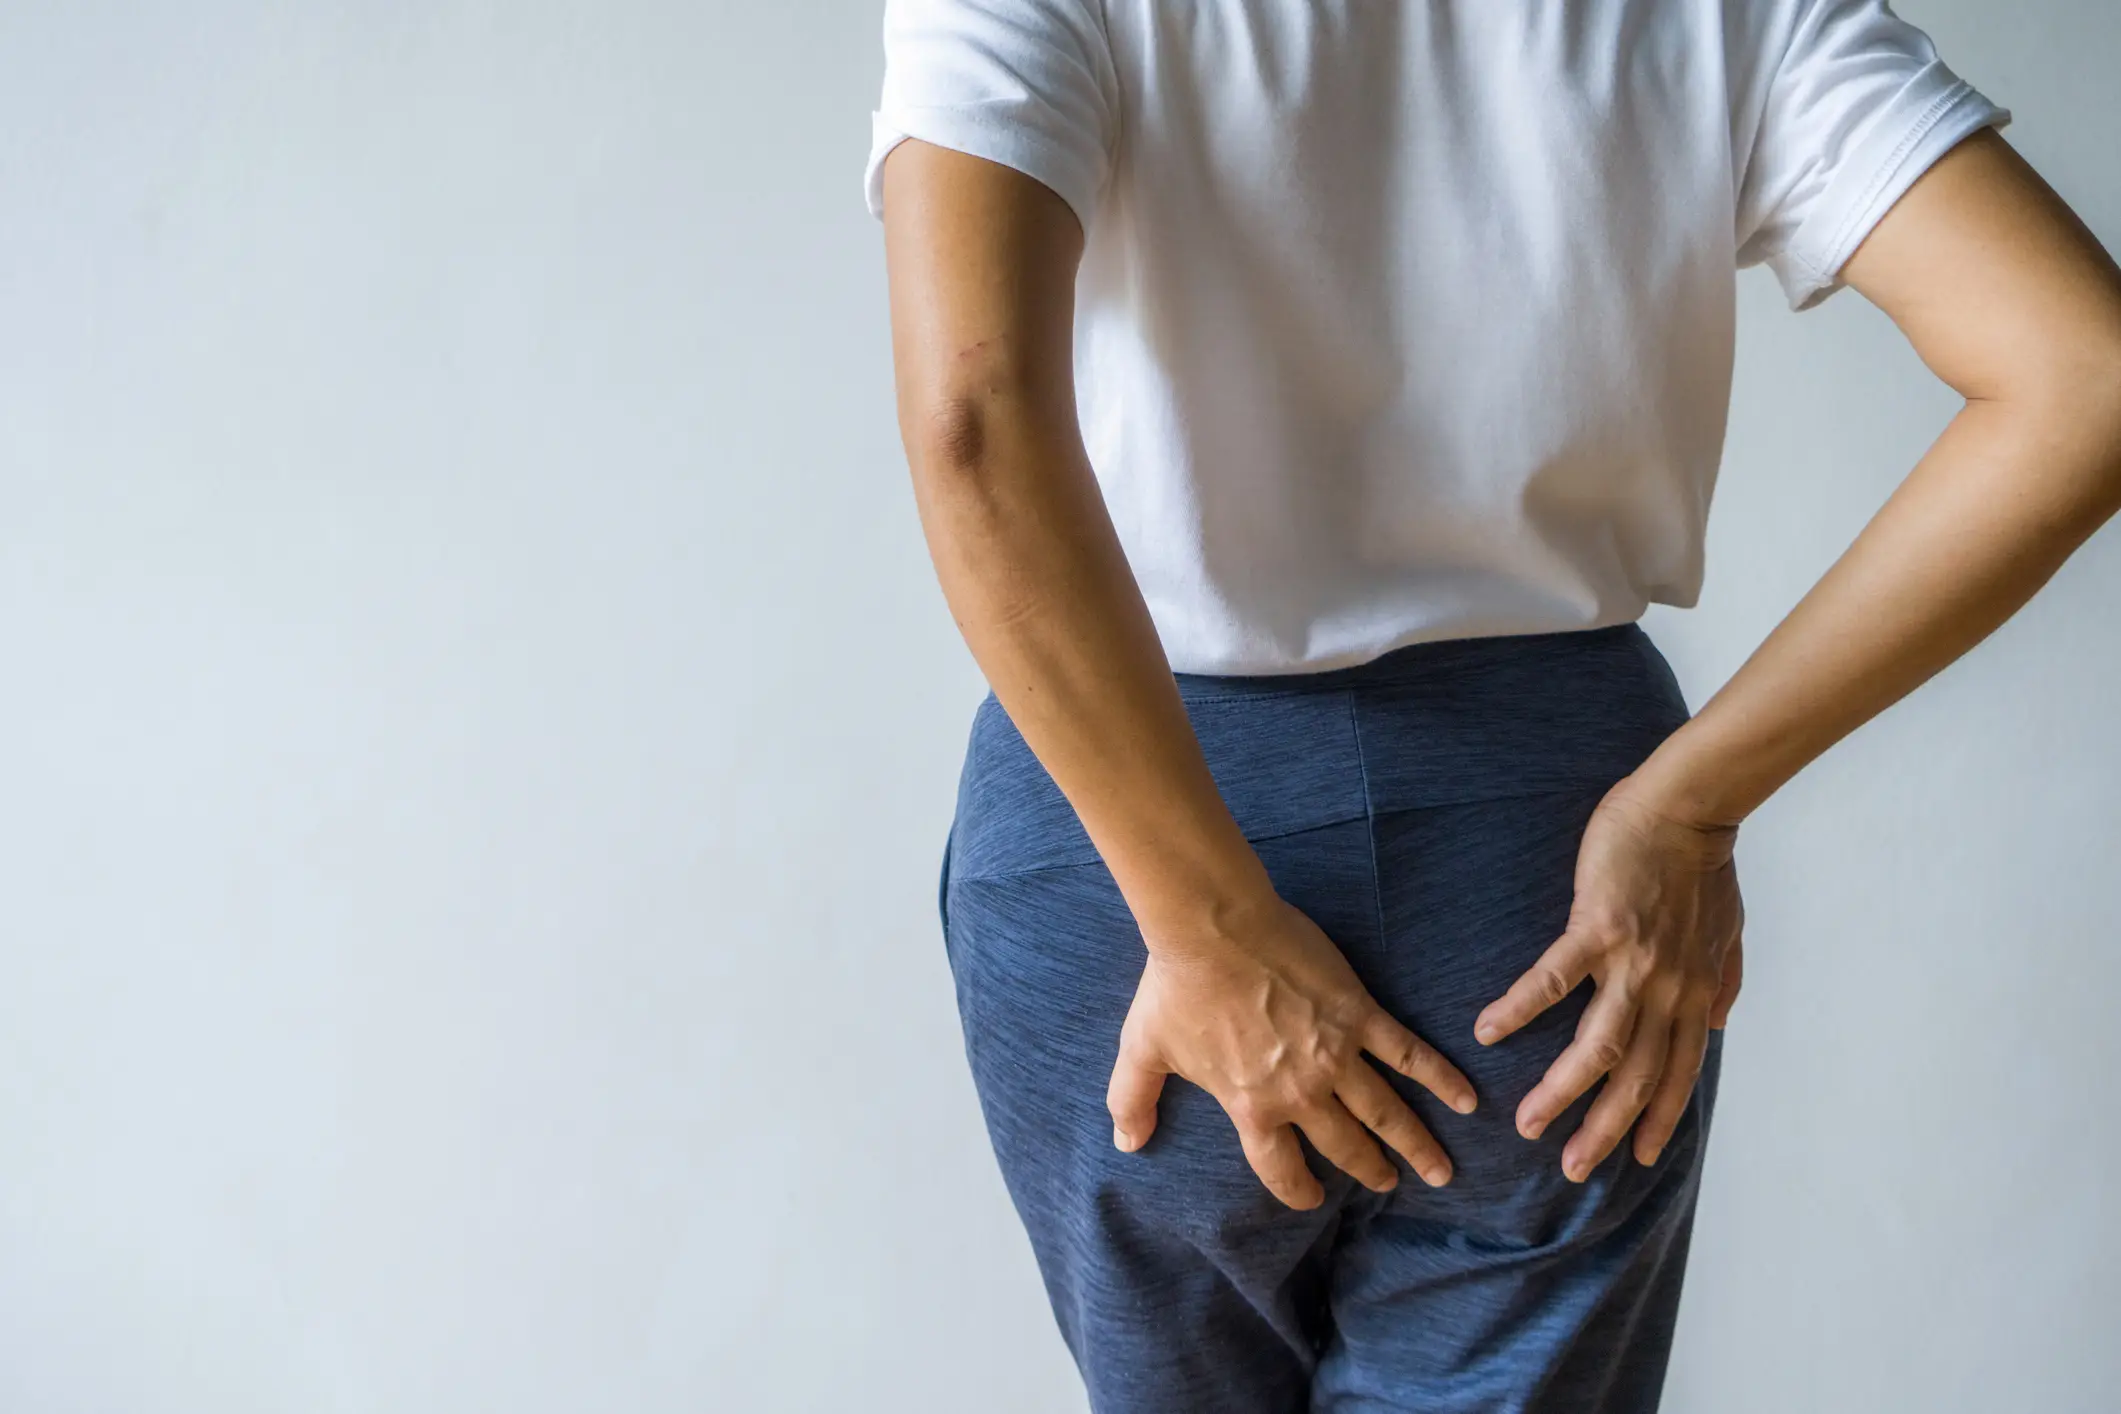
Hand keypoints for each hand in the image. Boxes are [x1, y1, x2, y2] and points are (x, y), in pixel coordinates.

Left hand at [1106, 894, 1478, 1209]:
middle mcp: (1300, 1091)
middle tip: (1389, 1184)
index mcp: (1251, 1106)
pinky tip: (1466, 1100)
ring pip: (1386, 1112)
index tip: (1313, 1198)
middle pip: (1344, 1145)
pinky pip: (1408, 1053)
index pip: (1280, 1167)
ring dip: (1415, 1144)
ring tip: (1440, 1171)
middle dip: (1370, 1170)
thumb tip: (1126, 1141)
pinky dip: (1440, 1078)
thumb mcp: (1144, 1049)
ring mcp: (1336, 1055)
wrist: (1210, 926)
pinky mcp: (1359, 1015)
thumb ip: (1133, 1099)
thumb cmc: (1175, 986)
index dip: (1299, 1189)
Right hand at [1473, 778, 1744, 1181]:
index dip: (1660, 1119)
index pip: (1678, 1073)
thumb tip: (1720, 1021)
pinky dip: (1520, 1009)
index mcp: (1694, 993)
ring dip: (1562, 1091)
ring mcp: (1632, 962)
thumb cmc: (1703, 865)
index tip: (1639, 1160)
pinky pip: (1553, 979)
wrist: (1688, 807)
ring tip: (1528, 1125)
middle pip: (1635, 1076)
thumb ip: (1723, 981)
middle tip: (1572, 1168)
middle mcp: (1667, 989)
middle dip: (1605, 1129)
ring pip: (1597, 1046)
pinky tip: (1488, 1032)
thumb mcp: (1727, 932)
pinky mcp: (1597, 927)